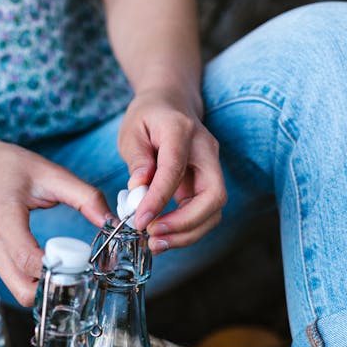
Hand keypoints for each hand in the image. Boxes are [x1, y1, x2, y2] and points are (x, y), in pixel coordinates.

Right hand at [0, 134, 110, 304]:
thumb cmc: (7, 167)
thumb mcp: (50, 173)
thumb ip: (85, 197)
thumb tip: (112, 222)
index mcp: (4, 218)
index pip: (28, 259)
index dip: (58, 269)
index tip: (84, 265)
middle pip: (23, 290)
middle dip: (54, 289)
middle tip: (79, 274)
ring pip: (20, 291)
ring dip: (47, 287)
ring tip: (70, 268)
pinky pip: (16, 281)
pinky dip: (37, 281)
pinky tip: (54, 264)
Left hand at [117, 89, 226, 251]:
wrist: (172, 103)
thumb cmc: (149, 116)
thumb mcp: (132, 131)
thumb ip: (137, 160)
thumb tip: (138, 190)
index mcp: (181, 131)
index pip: (175, 170)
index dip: (159, 199)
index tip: (140, 221)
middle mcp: (206, 150)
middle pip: (213, 196)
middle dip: (185, 224)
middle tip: (154, 237)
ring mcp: (213, 167)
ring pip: (214, 210)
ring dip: (187, 233)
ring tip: (156, 243)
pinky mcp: (209, 182)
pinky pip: (205, 212)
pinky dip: (187, 229)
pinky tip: (163, 235)